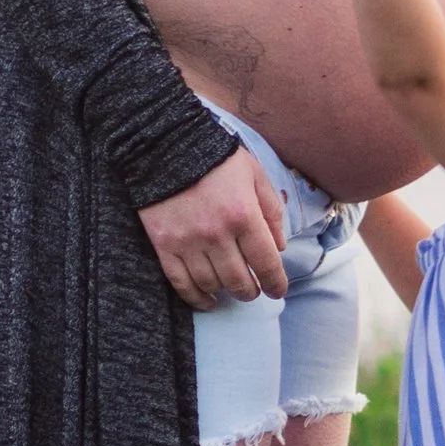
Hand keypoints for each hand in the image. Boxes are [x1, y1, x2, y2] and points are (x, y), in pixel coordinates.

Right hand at [138, 148, 288, 308]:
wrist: (166, 146)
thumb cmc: (216, 159)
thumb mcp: (255, 176)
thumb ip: (271, 212)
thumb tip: (279, 248)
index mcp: (244, 215)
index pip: (266, 263)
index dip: (277, 283)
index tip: (279, 292)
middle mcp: (217, 234)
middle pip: (239, 280)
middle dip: (251, 291)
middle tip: (254, 290)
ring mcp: (188, 242)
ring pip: (212, 284)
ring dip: (226, 292)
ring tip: (231, 290)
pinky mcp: (164, 245)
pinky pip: (181, 282)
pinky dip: (196, 297)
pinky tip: (207, 300)